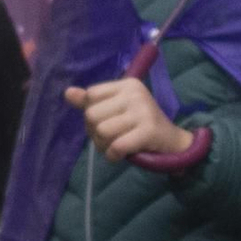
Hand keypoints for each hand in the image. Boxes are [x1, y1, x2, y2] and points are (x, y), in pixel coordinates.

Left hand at [63, 79, 193, 162]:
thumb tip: (68, 93)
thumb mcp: (116, 109)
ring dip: (104, 146)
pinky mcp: (148, 131)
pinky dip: (113, 156)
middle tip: (110, 138)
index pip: (91, 95)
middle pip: (92, 115)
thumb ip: (92, 102)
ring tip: (115, 146)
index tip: (106, 121)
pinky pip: (116, 146)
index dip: (91, 113)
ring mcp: (143, 111)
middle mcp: (135, 94)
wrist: (172, 142)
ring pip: (102, 131)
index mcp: (127, 84)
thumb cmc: (139, 125)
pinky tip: (120, 155)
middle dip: (95, 132)